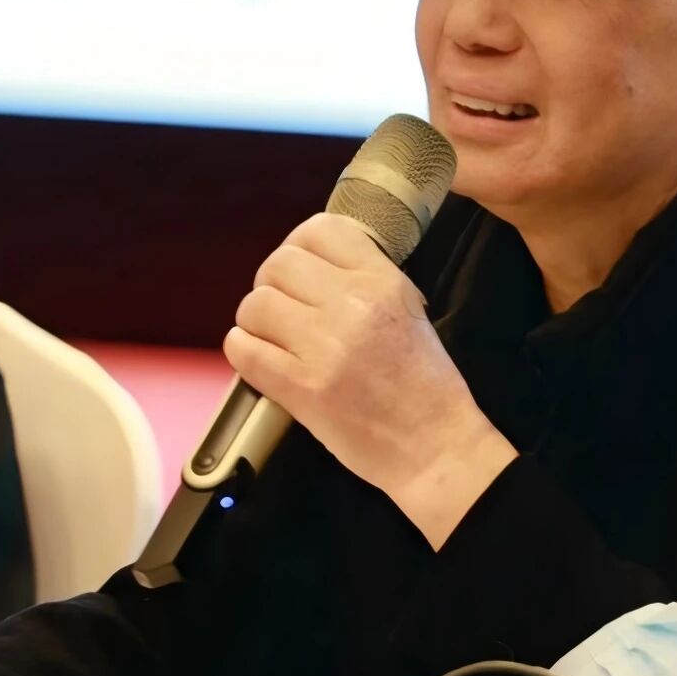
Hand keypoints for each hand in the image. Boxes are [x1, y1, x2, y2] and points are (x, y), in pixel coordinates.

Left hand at [223, 212, 516, 549]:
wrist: (433, 445)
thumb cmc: (425, 383)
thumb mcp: (410, 309)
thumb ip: (365, 279)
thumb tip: (315, 263)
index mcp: (383, 282)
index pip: (320, 230)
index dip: (300, 247)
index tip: (302, 270)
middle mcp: (352, 305)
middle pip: (278, 264)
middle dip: (273, 284)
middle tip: (286, 309)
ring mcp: (323, 347)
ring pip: (254, 305)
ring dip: (257, 321)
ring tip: (277, 339)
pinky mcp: (300, 388)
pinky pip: (243, 349)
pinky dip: (245, 352)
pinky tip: (265, 361)